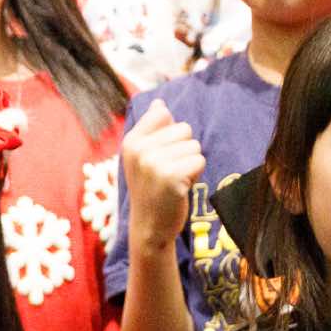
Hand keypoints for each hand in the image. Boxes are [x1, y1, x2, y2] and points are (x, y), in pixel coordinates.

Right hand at [121, 100, 204, 248]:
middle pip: (184, 129)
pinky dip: (195, 175)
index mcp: (131, 141)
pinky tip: (181, 188)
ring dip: (190, 164)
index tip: (159, 157)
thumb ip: (151, 128)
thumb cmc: (150, 190)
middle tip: (169, 173)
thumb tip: (160, 103)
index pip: (164, 114)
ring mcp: (154, 163)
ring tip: (174, 181)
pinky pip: (199, 160)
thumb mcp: (142, 157)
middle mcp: (140, 149)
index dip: (171, 135)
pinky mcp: (172, 177)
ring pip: (194, 145)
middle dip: (183, 151)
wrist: (149, 228)